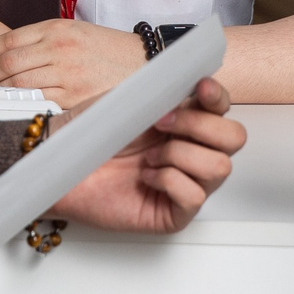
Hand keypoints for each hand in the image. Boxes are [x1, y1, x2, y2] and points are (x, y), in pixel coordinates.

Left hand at [0, 18, 145, 107]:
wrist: (142, 62)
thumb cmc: (107, 48)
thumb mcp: (72, 31)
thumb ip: (41, 40)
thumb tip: (5, 54)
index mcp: (56, 29)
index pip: (7, 40)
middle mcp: (59, 49)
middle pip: (7, 62)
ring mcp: (66, 74)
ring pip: (18, 83)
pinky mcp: (73, 98)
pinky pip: (38, 101)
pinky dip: (18, 104)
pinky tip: (7, 107)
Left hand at [48, 76, 245, 233]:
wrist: (58, 164)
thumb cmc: (87, 135)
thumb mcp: (126, 101)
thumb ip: (163, 91)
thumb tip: (190, 81)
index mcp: (184, 121)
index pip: (222, 108)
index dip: (218, 97)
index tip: (200, 88)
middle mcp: (190, 151)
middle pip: (234, 138)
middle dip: (200, 126)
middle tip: (162, 123)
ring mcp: (185, 183)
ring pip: (219, 167)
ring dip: (180, 155)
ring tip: (148, 157)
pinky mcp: (174, 213)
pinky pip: (195, 196)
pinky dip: (169, 181)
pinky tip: (147, 177)